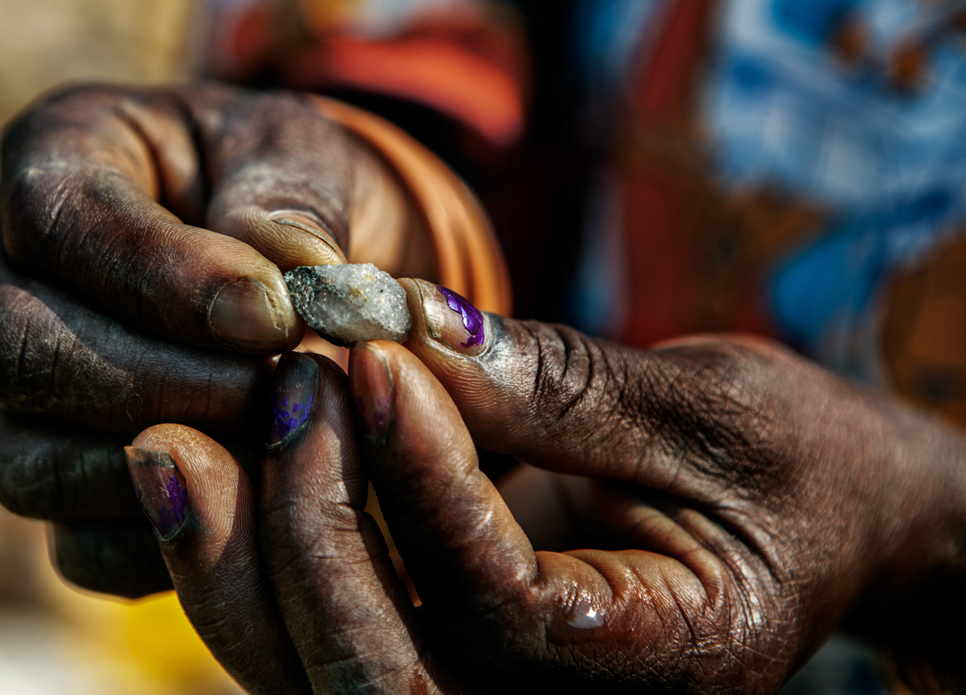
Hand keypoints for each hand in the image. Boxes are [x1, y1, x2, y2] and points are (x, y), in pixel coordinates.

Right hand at [0, 82, 432, 595]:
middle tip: (280, 388)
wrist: (309, 265)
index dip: (160, 278)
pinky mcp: (65, 480)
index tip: (273, 316)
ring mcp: (23, 392)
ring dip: (161, 466)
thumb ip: (293, 203)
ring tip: (276, 441)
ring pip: (27, 462)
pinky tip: (255, 499)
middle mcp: (9, 279)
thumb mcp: (307, 154)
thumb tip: (293, 282)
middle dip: (161, 383)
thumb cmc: (296, 186)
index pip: (57, 220)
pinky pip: (76, 545)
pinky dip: (169, 538)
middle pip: (16, 352)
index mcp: (59, 160)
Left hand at [126, 281, 965, 692]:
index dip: (426, 485)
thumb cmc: (788, 461)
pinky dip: (252, 559)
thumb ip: (562, 386)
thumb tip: (407, 331)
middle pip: (382, 686)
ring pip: (324, 677)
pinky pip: (320, 636)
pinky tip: (206, 465)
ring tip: (178, 437)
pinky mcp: (440, 655)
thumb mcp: (709, 413)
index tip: (374, 357)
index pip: (508, 611)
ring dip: (239, 559)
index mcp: (667, 667)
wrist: (811, 518)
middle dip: (303, 537)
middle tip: (272, 391)